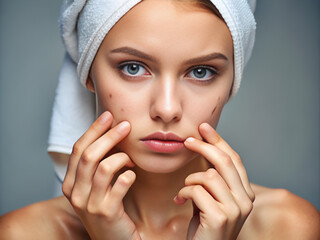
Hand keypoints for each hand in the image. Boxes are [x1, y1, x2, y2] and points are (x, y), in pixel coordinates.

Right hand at [62, 111, 140, 239]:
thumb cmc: (108, 211)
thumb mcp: (95, 189)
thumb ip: (96, 167)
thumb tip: (110, 137)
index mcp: (70, 184)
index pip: (78, 150)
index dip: (93, 130)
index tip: (108, 115)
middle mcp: (75, 194)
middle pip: (89, 155)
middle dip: (109, 136)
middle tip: (126, 125)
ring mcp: (89, 204)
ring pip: (104, 167)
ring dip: (122, 156)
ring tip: (131, 157)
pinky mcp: (107, 213)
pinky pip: (120, 184)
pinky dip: (129, 175)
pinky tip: (133, 175)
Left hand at [174, 123, 254, 239]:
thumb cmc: (205, 225)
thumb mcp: (212, 197)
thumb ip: (214, 177)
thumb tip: (204, 148)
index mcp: (246, 193)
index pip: (234, 159)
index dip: (219, 141)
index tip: (203, 127)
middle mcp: (246, 200)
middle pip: (225, 161)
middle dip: (204, 146)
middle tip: (187, 141)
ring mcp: (235, 210)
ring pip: (209, 175)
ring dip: (191, 180)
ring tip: (185, 190)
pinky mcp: (220, 217)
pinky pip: (196, 190)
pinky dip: (183, 192)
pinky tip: (180, 201)